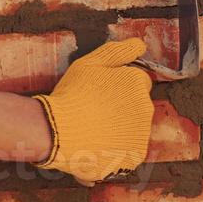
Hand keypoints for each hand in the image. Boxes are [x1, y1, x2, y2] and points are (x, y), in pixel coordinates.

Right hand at [32, 38, 154, 184]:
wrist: (56, 132)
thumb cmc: (70, 95)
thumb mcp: (89, 64)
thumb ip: (117, 52)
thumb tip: (140, 45)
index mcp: (137, 83)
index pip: (138, 82)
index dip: (118, 86)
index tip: (99, 92)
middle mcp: (145, 108)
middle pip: (138, 105)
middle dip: (122, 106)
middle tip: (94, 110)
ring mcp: (141, 135)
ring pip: (134, 128)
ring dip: (120, 127)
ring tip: (93, 128)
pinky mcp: (134, 156)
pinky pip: (129, 149)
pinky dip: (117, 148)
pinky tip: (98, 144)